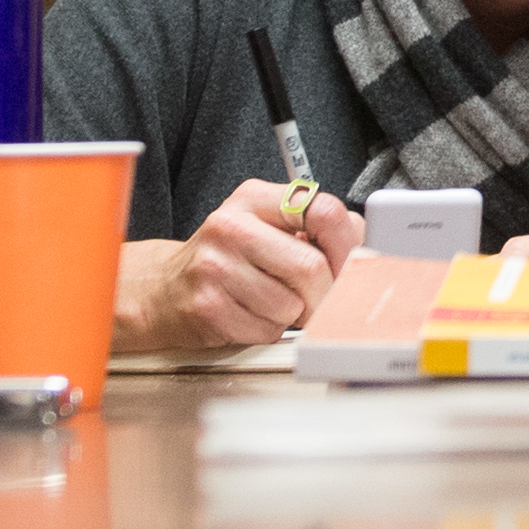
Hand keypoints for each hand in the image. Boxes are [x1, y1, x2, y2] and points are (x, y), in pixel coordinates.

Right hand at [114, 181, 364, 350]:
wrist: (164, 289)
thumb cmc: (227, 257)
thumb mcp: (266, 224)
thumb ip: (313, 227)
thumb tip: (364, 245)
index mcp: (254, 198)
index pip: (323, 210)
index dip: (344, 245)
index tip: (344, 262)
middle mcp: (230, 226)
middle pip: (310, 267)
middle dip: (322, 293)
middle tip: (314, 298)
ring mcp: (214, 267)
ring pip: (290, 304)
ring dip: (292, 314)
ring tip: (270, 301)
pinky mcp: (207, 307)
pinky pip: (267, 329)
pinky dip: (269, 330)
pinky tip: (249, 314)